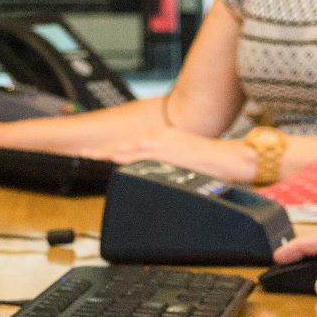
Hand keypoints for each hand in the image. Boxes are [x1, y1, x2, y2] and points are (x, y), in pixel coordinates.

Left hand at [82, 127, 253, 181]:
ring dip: (107, 152)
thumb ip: (171, 166)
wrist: (236, 159)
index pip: (132, 145)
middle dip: (102, 150)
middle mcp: (163, 139)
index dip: (111, 149)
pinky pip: (142, 156)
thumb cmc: (218, 163)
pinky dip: (124, 156)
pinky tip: (111, 159)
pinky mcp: (170, 154)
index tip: (93, 152)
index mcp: (166, 140)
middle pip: (125, 145)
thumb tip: (160, 177)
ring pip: (128, 148)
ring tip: (87, 155)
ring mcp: (165, 146)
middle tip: (80, 153)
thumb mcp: (189, 163)